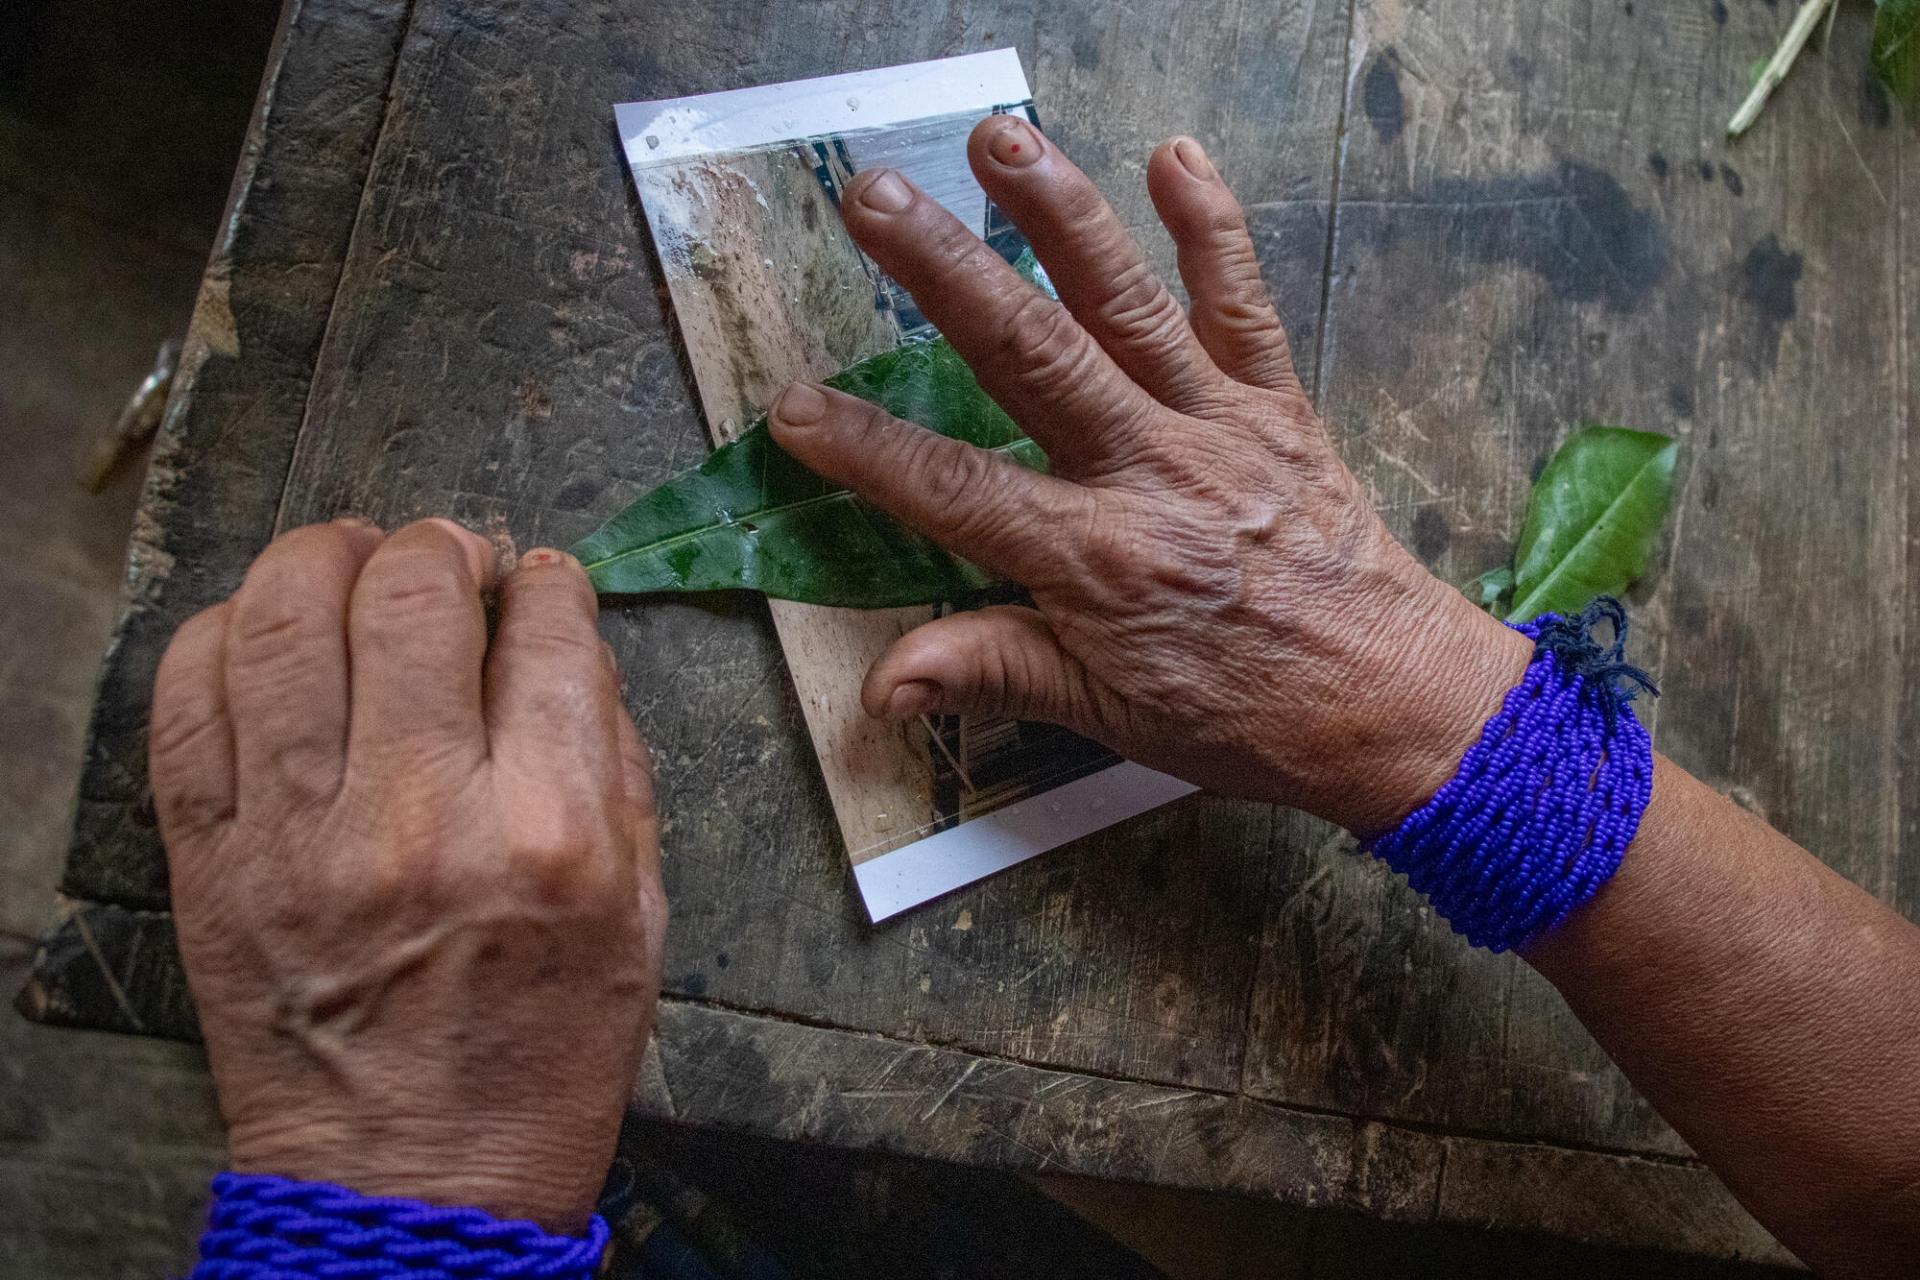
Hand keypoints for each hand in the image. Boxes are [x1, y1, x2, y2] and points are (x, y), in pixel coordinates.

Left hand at [148, 519, 664, 1231]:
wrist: (417, 1181)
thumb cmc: (542, 1055)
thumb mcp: (642, 912)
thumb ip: (614, 762)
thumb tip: (566, 642)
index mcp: (548, 833)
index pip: (546, 630)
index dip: (549, 580)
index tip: (542, 584)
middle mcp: (418, 818)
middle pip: (408, 594)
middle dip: (441, 545)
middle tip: (453, 561)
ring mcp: (298, 836)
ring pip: (280, 615)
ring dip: (326, 556)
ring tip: (356, 562)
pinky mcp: (212, 859)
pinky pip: (186, 695)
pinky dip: (225, 632)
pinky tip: (273, 635)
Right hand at [769, 119, 1530, 833]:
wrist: (1390, 701)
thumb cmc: (1245, 716)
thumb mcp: (1108, 716)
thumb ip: (994, 674)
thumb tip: (880, 686)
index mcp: (1098, 562)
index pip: (957, 492)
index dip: (866, 450)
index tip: (791, 404)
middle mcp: (1150, 475)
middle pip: (1030, 357)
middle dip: (945, 272)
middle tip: (874, 198)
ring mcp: (1217, 427)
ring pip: (1124, 306)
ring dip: (1060, 215)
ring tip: (1000, 141)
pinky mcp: (1275, 403)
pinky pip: (1241, 303)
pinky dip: (1211, 227)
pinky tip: (1173, 153)